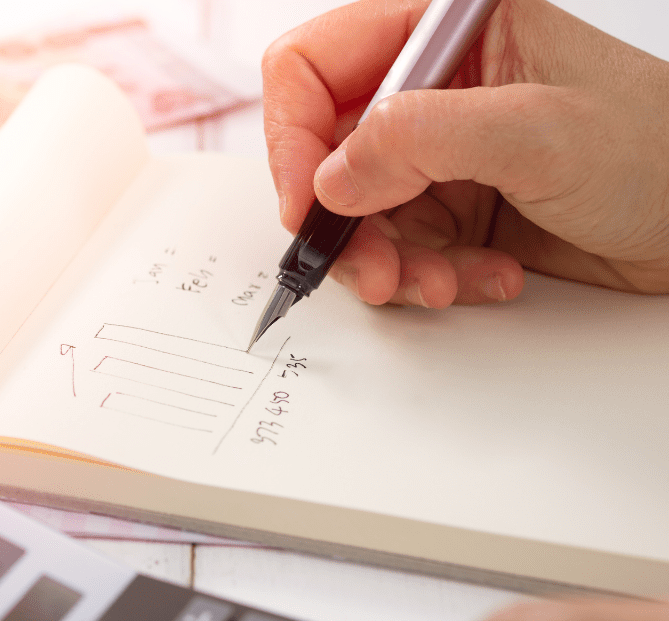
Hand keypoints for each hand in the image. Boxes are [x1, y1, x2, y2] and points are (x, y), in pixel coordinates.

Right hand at [262, 0, 668, 307]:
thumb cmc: (662, 155)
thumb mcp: (539, 134)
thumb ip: (421, 140)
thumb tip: (330, 177)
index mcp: (447, 31)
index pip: (314, 66)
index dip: (294, 135)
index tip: (306, 202)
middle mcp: (433, 87)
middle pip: (325, 151)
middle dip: (345, 221)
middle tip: (373, 268)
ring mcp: (440, 151)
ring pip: (355, 212)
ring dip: (389, 261)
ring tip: (439, 283)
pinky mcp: (453, 205)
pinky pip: (398, 248)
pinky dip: (428, 276)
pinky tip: (482, 277)